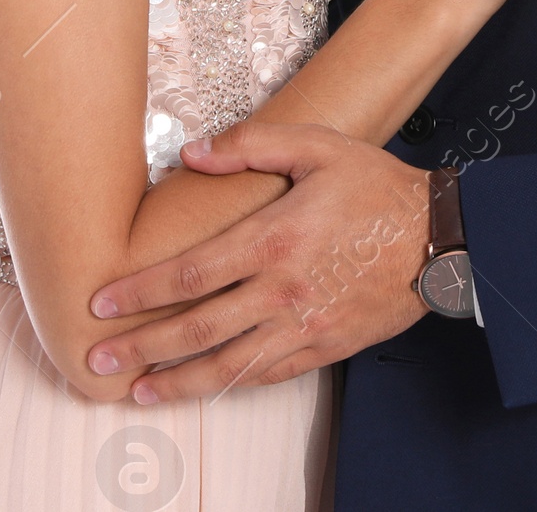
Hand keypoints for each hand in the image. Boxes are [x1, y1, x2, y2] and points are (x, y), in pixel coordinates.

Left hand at [85, 123, 430, 402]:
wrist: (439, 237)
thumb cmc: (376, 186)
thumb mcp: (318, 145)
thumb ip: (251, 144)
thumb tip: (192, 152)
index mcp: (275, 237)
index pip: (191, 273)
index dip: (142, 292)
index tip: (102, 303)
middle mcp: (283, 290)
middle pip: (197, 329)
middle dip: (140, 347)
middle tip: (96, 361)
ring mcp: (304, 325)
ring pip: (227, 366)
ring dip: (177, 382)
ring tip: (137, 391)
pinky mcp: (324, 347)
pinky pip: (267, 374)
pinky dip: (229, 385)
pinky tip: (204, 388)